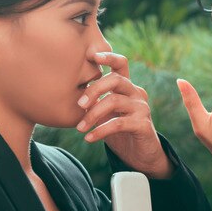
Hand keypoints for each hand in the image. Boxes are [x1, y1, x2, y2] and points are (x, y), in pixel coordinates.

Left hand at [77, 51, 172, 178]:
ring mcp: (141, 107)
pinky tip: (89, 138)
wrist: (140, 155)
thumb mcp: (104, 114)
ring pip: (114, 101)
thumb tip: (68, 92)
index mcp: (126, 86)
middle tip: (79, 103)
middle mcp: (136, 92)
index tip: (90, 55)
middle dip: (94, 89)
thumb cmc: (119, 131)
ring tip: (79, 128)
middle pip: (115, 80)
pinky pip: (118, 123)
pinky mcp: (143, 124)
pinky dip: (100, 130)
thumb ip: (94, 102)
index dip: (108, 57)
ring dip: (93, 114)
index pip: (121, 64)